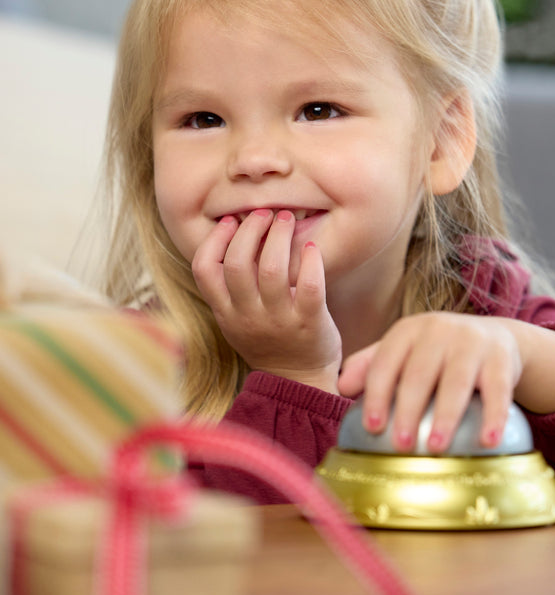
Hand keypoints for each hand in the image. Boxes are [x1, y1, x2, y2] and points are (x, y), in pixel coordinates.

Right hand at [191, 209, 341, 390]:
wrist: (299, 382)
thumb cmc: (268, 341)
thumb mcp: (237, 320)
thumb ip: (232, 287)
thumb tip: (236, 232)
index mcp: (226, 314)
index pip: (204, 270)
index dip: (213, 240)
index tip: (229, 221)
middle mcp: (248, 317)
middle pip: (237, 263)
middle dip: (249, 229)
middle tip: (263, 213)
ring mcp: (279, 321)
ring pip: (271, 269)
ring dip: (278, 235)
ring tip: (285, 219)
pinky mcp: (310, 323)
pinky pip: (310, 286)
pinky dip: (311, 260)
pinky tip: (310, 247)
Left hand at [337, 312, 522, 453]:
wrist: (494, 337)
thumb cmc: (438, 352)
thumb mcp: (405, 349)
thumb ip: (372, 364)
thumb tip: (341, 387)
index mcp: (409, 330)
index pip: (386, 361)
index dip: (377, 393)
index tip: (372, 426)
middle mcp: (439, 330)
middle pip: (420, 372)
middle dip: (408, 409)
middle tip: (400, 445)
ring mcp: (472, 342)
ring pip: (457, 380)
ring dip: (446, 415)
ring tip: (437, 447)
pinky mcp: (502, 358)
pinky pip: (498, 389)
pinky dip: (494, 415)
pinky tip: (489, 441)